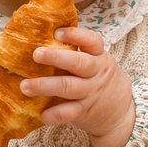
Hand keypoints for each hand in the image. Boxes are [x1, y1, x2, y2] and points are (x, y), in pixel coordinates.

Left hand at [19, 26, 135, 146]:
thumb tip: (43, 37)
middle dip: (56, 57)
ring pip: (67, 87)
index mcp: (98, 57)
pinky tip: (42, 114)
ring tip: (25, 86)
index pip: (92, 41)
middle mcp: (95, 73)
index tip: (57, 32)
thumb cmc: (100, 81)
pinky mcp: (84, 112)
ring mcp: (89, 93)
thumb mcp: (97, 63)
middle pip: (78, 63)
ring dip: (45, 86)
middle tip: (36, 54)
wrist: (121, 113)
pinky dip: (54, 114)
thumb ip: (77, 53)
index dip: (75, 35)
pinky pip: (68, 113)